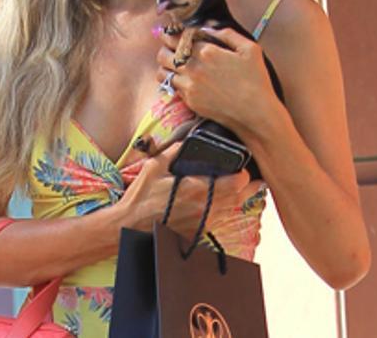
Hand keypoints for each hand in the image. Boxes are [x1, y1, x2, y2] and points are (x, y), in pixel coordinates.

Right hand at [116, 143, 263, 239]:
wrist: (129, 227)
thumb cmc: (140, 198)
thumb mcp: (154, 167)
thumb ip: (174, 152)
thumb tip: (186, 142)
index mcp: (198, 189)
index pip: (238, 182)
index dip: (243, 173)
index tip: (239, 166)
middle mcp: (205, 208)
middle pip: (241, 197)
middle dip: (247, 186)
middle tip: (246, 175)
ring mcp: (203, 222)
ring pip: (233, 210)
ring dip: (237, 198)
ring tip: (236, 186)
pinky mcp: (199, 233)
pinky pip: (220, 219)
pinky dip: (225, 209)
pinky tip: (220, 201)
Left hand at [155, 27, 280, 137]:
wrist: (255, 114)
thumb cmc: (255, 80)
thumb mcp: (250, 49)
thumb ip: (227, 34)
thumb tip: (208, 29)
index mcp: (207, 52)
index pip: (178, 38)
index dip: (171, 34)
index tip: (170, 33)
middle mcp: (194, 68)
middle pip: (164, 55)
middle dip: (165, 49)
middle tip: (169, 48)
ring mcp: (189, 86)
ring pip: (163, 72)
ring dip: (165, 66)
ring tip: (172, 65)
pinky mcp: (190, 101)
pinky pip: (172, 88)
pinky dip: (173, 82)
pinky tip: (181, 79)